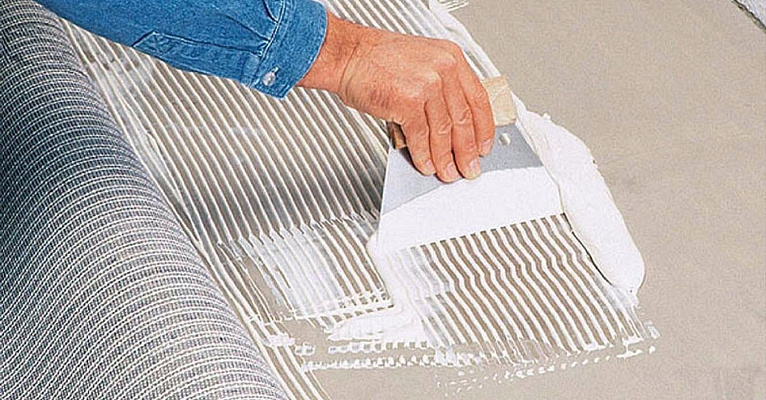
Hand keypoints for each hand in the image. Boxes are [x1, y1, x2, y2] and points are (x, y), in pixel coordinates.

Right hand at [299, 12, 494, 181]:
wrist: (348, 54)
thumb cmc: (376, 58)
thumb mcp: (421, 61)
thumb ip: (441, 86)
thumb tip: (451, 122)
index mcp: (451, 58)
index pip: (478, 99)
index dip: (483, 128)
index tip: (483, 145)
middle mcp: (444, 68)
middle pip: (464, 120)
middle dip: (467, 151)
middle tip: (469, 167)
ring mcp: (427, 84)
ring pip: (444, 132)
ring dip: (445, 158)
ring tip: (447, 172)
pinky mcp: (408, 101)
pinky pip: (421, 137)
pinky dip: (424, 156)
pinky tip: (425, 164)